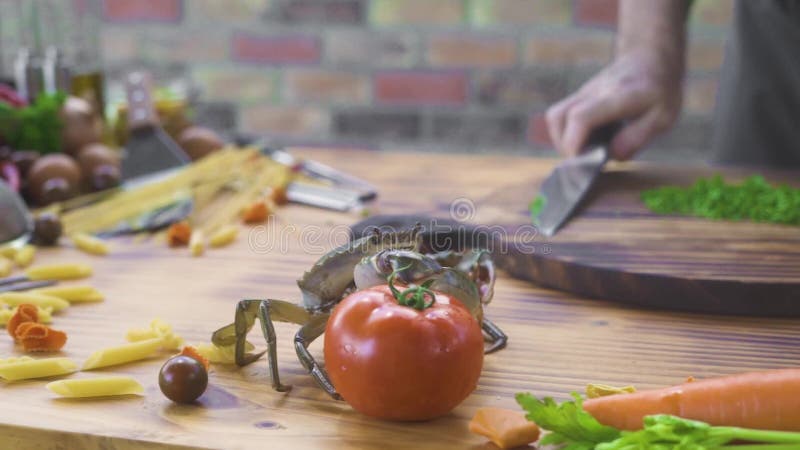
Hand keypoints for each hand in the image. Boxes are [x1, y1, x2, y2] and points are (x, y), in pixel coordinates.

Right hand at [546, 50, 682, 160]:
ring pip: (555, 116)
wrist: (650, 58)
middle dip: (564, 145)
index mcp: (618, 96)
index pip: (580, 118)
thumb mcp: (663, 117)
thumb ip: (637, 137)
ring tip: (582, 152)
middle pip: (558, 117)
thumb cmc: (660, 89)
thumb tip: (612, 156)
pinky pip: (561, 116)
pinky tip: (585, 141)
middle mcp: (594, 92)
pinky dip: (566, 133)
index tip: (582, 163)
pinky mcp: (579, 97)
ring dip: (561, 139)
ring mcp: (583, 93)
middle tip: (583, 160)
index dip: (574, 144)